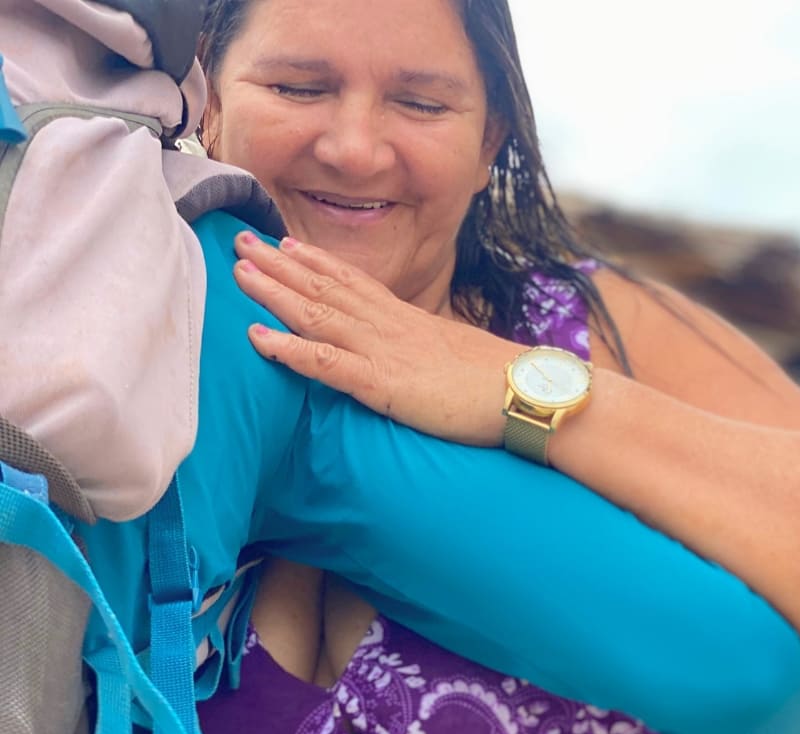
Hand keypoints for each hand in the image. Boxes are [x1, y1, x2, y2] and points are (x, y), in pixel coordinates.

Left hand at [232, 232, 517, 444]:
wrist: (525, 393)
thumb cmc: (499, 382)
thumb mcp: (457, 356)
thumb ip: (428, 351)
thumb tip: (419, 357)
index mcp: (409, 321)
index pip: (356, 282)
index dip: (317, 261)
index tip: (287, 241)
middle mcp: (390, 327)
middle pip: (327, 288)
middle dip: (282, 264)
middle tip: (243, 239)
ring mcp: (384, 351)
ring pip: (318, 314)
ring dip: (275, 291)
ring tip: (238, 270)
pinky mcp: (383, 384)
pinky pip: (327, 364)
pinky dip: (289, 350)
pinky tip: (256, 337)